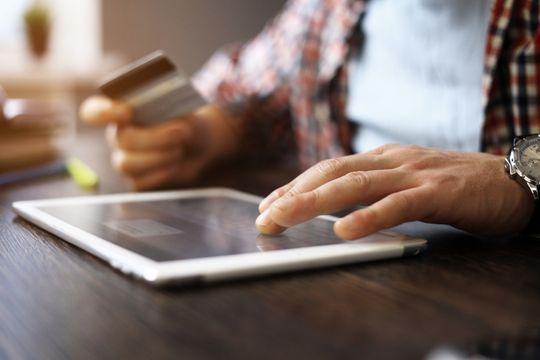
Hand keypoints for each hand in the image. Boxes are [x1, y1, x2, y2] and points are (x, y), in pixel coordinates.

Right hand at [79, 95, 240, 189]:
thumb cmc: (187, 121)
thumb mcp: (183, 111)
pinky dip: (160, 174)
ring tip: (179, 151)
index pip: (94, 111)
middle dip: (154, 138)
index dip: (101, 113)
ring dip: (158, 157)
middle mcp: (118, 135)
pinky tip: (173, 166)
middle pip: (121, 139)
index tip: (125, 113)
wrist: (201, 143)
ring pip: (126, 164)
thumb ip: (171, 113)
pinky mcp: (136, 180)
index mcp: (122, 112)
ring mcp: (125, 159)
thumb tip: (166, 122)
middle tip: (182, 133)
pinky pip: (137, 183)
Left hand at [256, 144, 534, 238]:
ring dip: (315, 201)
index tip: (269, 204)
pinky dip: (368, 217)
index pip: (329, 169)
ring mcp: (414, 174)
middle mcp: (391, 161)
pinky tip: (344, 231)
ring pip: (355, 185)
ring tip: (284, 218)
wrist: (511, 179)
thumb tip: (335, 208)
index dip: (296, 185)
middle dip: (293, 194)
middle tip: (265, 216)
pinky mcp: (438, 193)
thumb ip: (374, 190)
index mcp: (382, 159)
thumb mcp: (405, 182)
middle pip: (332, 173)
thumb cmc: (454, 185)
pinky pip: (397, 205)